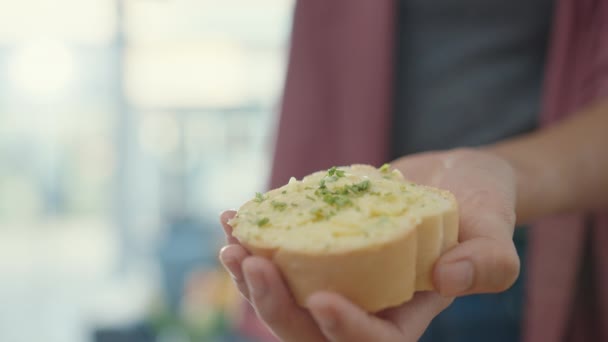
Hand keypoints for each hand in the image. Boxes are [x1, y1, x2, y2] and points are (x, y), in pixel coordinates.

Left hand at [218, 148, 519, 340]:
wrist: (452, 179)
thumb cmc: (480, 206)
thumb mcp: (496, 231)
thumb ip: (487, 262)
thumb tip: (447, 279)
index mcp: (407, 313)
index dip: (347, 331)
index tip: (321, 301)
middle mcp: (366, 304)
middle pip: (312, 330)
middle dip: (276, 305)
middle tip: (251, 265)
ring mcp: (339, 278)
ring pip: (286, 297)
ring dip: (251, 277)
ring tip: (232, 241)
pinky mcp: (319, 250)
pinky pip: (279, 257)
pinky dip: (253, 240)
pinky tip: (234, 215)